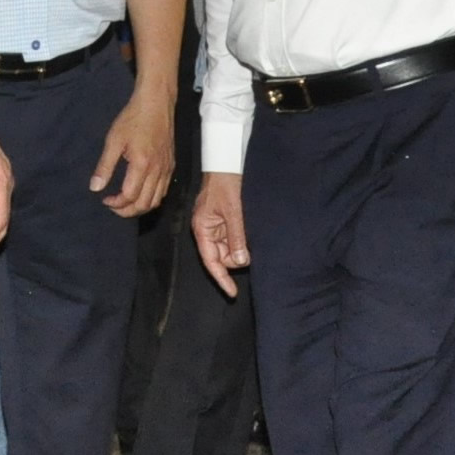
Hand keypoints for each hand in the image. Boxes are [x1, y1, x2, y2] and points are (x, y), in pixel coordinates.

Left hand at [91, 86, 175, 216]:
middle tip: (113, 206)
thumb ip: (104, 166)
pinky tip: (141, 193)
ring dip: (140, 207)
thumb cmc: (133, 118)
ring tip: (125, 203)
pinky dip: (152, 199)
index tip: (105, 199)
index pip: (130, 196)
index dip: (116, 204)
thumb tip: (95, 188)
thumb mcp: (113, 140)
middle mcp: (158, 170)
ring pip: (156, 200)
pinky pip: (164, 190)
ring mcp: (167, 169)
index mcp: (142, 164)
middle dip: (127, 211)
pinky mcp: (171, 165)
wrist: (156, 103)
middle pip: (145, 204)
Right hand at [190, 171, 249, 296]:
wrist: (228, 161)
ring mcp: (215, 225)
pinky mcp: (225, 219)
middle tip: (252, 251)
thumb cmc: (226, 182)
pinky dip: (242, 239)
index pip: (210, 261)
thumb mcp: (234, 210)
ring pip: (228, 248)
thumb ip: (237, 236)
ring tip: (252, 235)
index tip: (233, 293)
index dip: (221, 278)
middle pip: (220, 257)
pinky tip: (251, 234)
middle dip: (236, 258)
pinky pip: (233, 237)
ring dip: (241, 248)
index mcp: (202, 228)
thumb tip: (241, 262)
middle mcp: (206, 229)